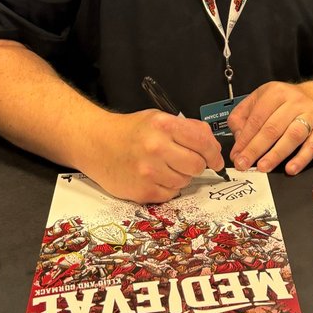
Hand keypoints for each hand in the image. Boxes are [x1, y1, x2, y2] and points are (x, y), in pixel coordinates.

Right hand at [83, 109, 224, 203]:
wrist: (96, 143)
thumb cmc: (129, 131)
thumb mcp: (158, 118)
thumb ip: (187, 129)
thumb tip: (213, 146)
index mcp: (164, 125)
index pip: (203, 142)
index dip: (214, 153)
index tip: (216, 159)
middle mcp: (157, 147)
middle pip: (197, 165)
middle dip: (197, 165)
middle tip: (187, 161)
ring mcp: (149, 171)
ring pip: (185, 182)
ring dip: (181, 176)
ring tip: (165, 166)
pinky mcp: (143, 191)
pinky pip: (170, 194)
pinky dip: (168, 187)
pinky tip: (156, 176)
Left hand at [227, 81, 312, 176]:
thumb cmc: (284, 102)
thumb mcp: (259, 99)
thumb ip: (243, 117)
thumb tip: (238, 139)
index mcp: (275, 92)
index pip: (257, 118)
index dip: (244, 139)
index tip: (236, 155)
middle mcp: (294, 100)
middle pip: (273, 127)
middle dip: (256, 149)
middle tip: (244, 164)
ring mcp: (311, 113)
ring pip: (293, 135)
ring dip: (276, 154)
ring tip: (263, 167)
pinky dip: (302, 159)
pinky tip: (290, 169)